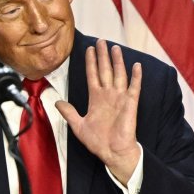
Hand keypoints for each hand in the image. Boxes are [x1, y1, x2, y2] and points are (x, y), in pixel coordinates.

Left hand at [56, 39, 141, 184]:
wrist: (113, 152)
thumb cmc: (98, 141)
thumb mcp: (78, 126)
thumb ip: (69, 112)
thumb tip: (56, 102)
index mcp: (96, 98)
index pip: (92, 75)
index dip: (90, 62)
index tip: (89, 49)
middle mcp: (108, 95)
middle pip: (105, 70)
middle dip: (103, 56)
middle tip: (101, 41)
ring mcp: (120, 98)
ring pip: (118, 75)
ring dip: (117, 61)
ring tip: (115, 48)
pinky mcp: (130, 104)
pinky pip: (134, 88)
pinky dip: (136, 77)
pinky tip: (136, 65)